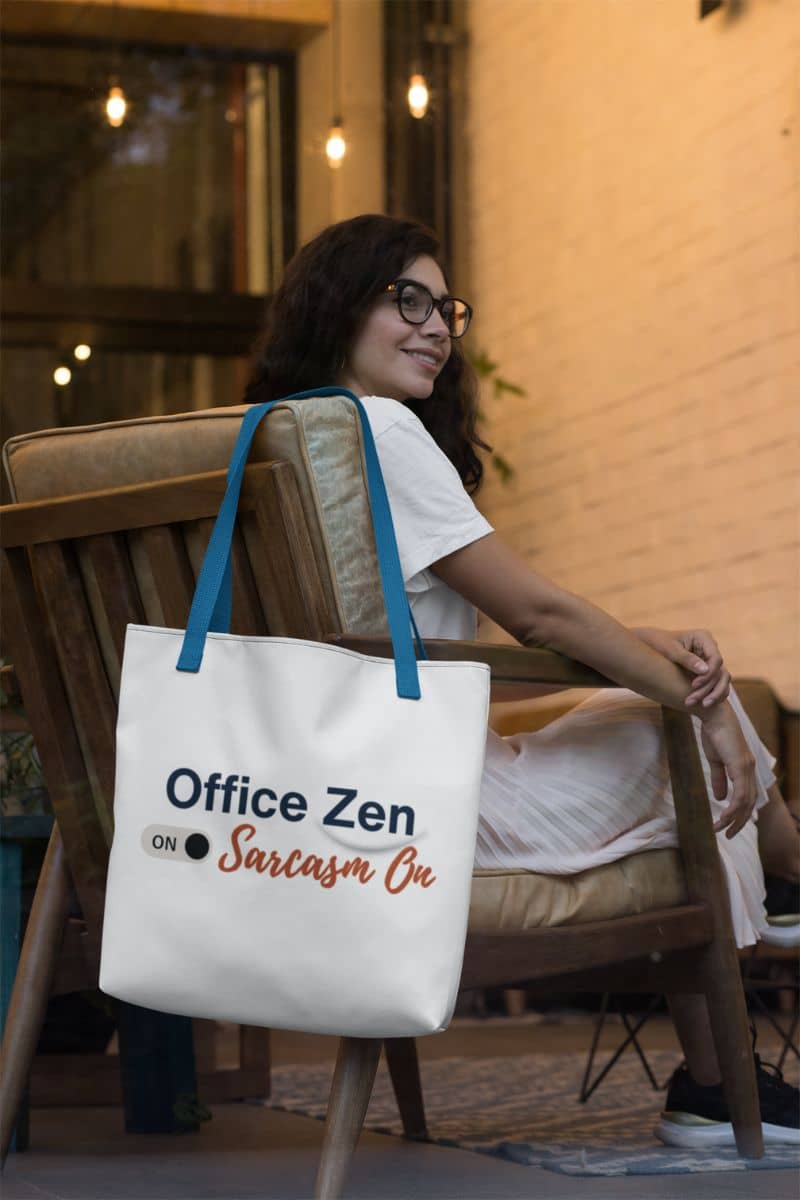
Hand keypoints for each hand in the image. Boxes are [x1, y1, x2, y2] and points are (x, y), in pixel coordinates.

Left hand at [634, 626, 730, 709]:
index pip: (716, 659)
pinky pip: (717, 684)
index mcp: (704, 638)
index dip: (708, 674)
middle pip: (719, 671)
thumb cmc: (659, 643)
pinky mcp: (708, 671)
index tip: (693, 685)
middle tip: (691, 700)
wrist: (650, 645)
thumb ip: (686, 659)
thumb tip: (705, 670)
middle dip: (708, 688)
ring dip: (712, 694)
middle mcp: (710, 648)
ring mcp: (710, 660)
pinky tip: (702, 704)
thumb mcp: (670, 650)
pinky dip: (712, 694)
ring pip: (721, 680)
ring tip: (700, 705)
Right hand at [699, 701, 755, 837]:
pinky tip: (723, 816)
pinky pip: (740, 794)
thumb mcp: (715, 761)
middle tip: (727, 835)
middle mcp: (750, 770)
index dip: (740, 814)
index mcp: (745, 768)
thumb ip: (719, 779)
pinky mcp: (740, 766)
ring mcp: (747, 768)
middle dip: (738, 822)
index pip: (748, 797)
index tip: (728, 826)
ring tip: (719, 829)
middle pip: (750, 804)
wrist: (713, 715)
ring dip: (732, 818)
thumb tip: (719, 797)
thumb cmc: (714, 734)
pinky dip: (732, 808)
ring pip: (745, 802)